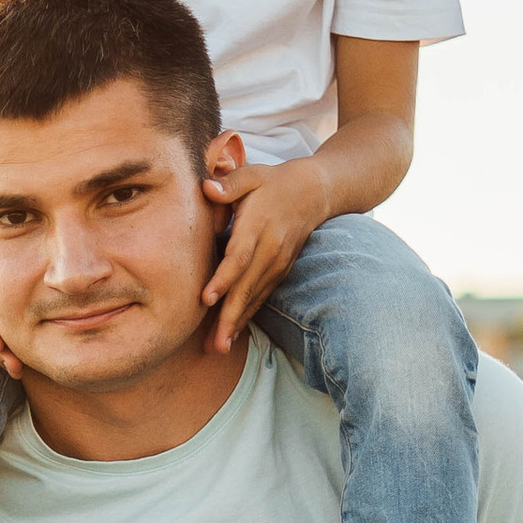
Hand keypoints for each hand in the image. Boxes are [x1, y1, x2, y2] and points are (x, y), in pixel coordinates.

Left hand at [201, 157, 328, 347]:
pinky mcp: (281, 271)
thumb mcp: (252, 174)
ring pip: (254, 297)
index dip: (223, 278)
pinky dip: (247, 316)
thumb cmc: (275, 182)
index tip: (206, 299)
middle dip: (229, 317)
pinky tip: (233, 333)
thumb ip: (229, 183)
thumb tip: (206, 188)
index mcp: (258, 226)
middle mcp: (270, 250)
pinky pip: (262, 297)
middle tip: (214, 345)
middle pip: (247, 287)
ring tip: (219, 348)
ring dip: (237, 324)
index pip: (239, 256)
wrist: (316, 192)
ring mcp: (278, 264)